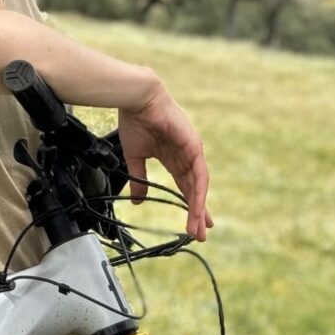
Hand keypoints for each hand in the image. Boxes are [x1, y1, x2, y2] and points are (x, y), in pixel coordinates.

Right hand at [117, 83, 213, 240]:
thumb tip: (137, 201)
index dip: (189, 205)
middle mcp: (186, 156)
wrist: (137, 100)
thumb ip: (139, 180)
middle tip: (199, 234)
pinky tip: (198, 207)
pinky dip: (199, 192)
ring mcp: (192, 151)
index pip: (185, 187)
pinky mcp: (194, 146)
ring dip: (199, 208)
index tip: (192, 224)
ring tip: (198, 227)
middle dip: (198, 213)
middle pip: (195, 190)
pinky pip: (199, 174)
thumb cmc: (136, 121)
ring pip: (198, 186)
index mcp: (173, 158)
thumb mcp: (135, 157)